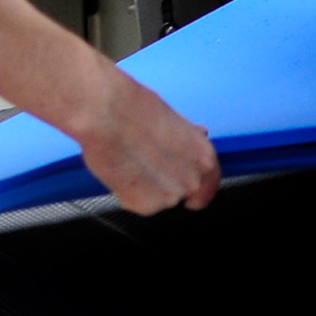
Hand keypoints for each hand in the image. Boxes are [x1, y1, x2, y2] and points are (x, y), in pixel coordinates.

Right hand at [75, 80, 220, 214]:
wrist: (106, 114)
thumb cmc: (135, 110)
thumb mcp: (174, 121)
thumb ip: (189, 139)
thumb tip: (197, 136)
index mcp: (204, 158)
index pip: (210, 185)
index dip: (196, 186)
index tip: (186, 186)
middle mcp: (192, 181)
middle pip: (183, 193)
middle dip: (167, 183)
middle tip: (147, 164)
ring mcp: (169, 197)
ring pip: (158, 199)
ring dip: (146, 187)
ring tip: (130, 162)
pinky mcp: (144, 205)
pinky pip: (137, 203)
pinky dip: (128, 192)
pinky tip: (121, 170)